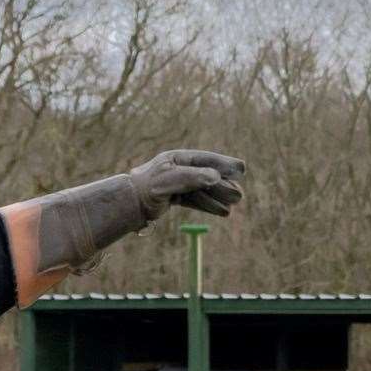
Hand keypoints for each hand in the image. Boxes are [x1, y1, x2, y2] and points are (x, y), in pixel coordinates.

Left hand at [128, 149, 245, 220]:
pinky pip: (197, 200)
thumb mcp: (169, 180)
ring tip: (235, 202)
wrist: (129, 203)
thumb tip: (216, 176)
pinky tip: (223, 212)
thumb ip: (192, 177)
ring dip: (219, 196)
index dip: (224, 164)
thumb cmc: (146, 187)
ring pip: (204, 190)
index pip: (206, 160)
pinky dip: (210, 206)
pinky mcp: (175, 197)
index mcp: (177, 158)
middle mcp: (179, 169)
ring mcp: (178, 183)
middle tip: (240, 194)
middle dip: (224, 184)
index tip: (242, 168)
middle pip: (207, 176)